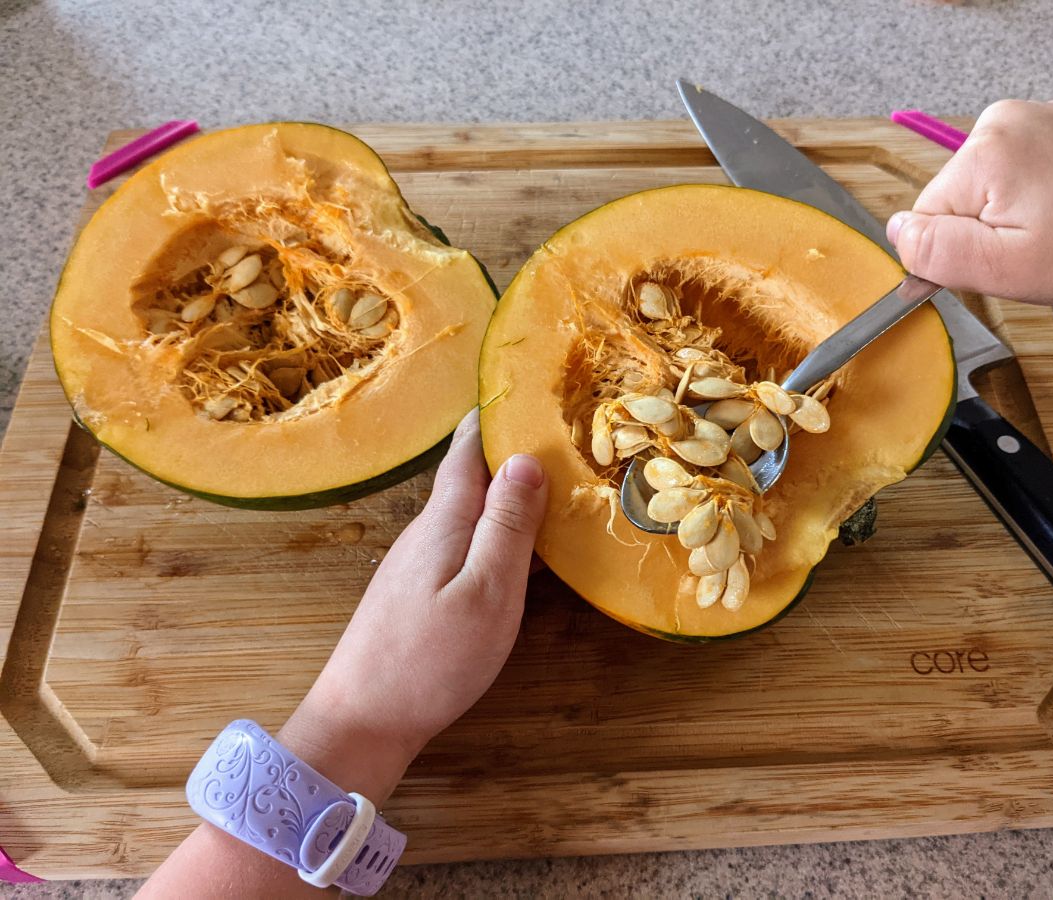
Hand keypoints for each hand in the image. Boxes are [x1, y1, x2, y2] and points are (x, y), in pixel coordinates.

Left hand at [140, 410, 546, 898]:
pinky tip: (516, 552)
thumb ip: (507, 526)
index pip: (468, 451)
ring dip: (503, 495)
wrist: (361, 721)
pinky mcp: (414, 593)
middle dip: (507, 452)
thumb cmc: (431, 659)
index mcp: (444, 522)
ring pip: (467, 513)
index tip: (522, 386)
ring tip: (549, 485)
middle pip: (469, 479)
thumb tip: (525, 457)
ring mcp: (416, 563)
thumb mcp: (487, 592)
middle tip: (555, 431)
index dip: (493, 417)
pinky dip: (493, 532)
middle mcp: (425, 532)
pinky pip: (461, 543)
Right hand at [886, 100, 1052, 312]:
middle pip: (956, 194)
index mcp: (985, 151)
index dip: (955, 249)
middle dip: (983, 228)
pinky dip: (1032, 192)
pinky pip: (1017, 166)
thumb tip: (896, 233)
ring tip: (1052, 227)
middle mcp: (1005, 118)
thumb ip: (935, 251)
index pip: (928, 214)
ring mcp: (1036, 115)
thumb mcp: (1001, 269)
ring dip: (1007, 211)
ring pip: (984, 182)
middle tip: (1031, 246)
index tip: (996, 261)